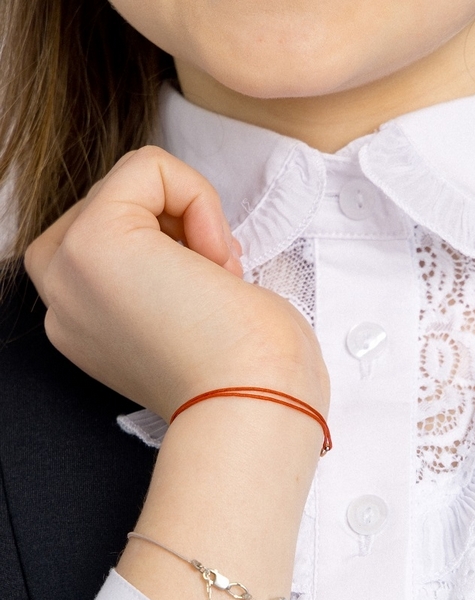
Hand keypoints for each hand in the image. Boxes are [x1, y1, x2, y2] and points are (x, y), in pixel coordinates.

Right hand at [24, 146, 328, 421]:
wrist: (256, 405)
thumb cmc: (250, 374)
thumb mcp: (189, 317)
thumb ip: (161, 280)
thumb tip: (179, 243)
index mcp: (86, 324)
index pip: (124, 238)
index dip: (182, 252)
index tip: (213, 301)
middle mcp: (63, 300)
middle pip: (123, 205)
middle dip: (184, 230)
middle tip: (217, 292)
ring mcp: (68, 271)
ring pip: (133, 184)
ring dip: (192, 219)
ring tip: (216, 284)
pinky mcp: (93, 241)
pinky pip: (148, 165)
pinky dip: (198, 196)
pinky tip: (214, 261)